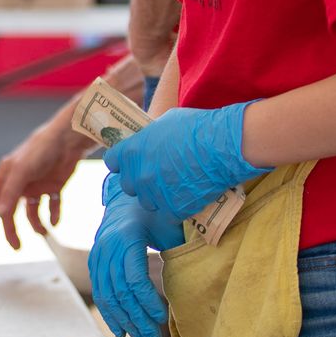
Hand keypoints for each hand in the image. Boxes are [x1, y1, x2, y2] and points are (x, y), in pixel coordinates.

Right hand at [0, 112, 88, 247]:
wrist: (68, 140)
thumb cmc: (40, 151)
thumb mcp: (21, 172)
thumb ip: (10, 194)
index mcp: (6, 176)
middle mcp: (19, 182)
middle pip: (10, 210)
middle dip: (12, 228)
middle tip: (16, 246)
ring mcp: (37, 184)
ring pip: (31, 210)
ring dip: (35, 223)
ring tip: (43, 232)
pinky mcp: (53, 185)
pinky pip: (51, 205)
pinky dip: (53, 214)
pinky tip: (55, 221)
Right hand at [90, 173, 183, 336]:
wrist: (125, 201)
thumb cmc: (154, 214)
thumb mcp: (170, 225)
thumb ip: (180, 247)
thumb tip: (205, 269)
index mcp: (127, 237)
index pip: (134, 279)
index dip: (147, 302)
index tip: (162, 319)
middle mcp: (108, 247)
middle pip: (120, 292)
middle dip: (137, 318)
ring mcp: (97, 255)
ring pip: (107, 296)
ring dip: (124, 321)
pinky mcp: (94, 263)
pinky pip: (100, 293)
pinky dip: (109, 314)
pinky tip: (121, 330)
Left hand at [103, 101, 265, 221]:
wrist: (222, 146)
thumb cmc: (197, 127)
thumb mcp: (166, 122)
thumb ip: (151, 136)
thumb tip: (149, 140)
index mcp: (131, 150)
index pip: (112, 162)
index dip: (123, 163)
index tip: (132, 163)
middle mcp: (138, 174)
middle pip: (129, 185)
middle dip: (141, 182)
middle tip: (159, 175)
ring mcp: (155, 194)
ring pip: (148, 202)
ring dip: (158, 197)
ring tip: (176, 187)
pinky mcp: (173, 209)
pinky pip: (169, 214)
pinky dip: (177, 209)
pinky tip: (188, 199)